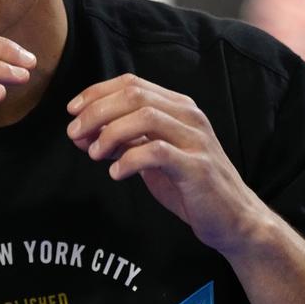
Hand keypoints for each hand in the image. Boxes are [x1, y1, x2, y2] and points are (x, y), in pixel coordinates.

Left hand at [66, 73, 265, 256]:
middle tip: (75, 134)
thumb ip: (124, 139)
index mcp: (177, 107)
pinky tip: (116, 174)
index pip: (132, 83)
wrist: (233, 220)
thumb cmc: (189, 186)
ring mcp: (196, 140)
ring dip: (110, 133)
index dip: (96, 93)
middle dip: (96, 112)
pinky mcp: (197, 167)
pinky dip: (129, 160)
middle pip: (134, 95)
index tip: (72, 111)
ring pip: (145, 117)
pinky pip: (156, 152)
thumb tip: (84, 131)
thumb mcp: (151, 156)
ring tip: (95, 154)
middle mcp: (189, 116)